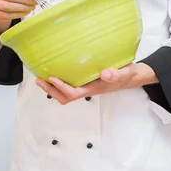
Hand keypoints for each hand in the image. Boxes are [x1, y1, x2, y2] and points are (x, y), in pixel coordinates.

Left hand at [35, 63, 157, 104]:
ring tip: (41, 77)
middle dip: (51, 90)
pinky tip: (55, 72)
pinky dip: (59, 82)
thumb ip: (116, 74)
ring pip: (66, 93)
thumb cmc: (127, 74)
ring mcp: (86, 87)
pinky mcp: (86, 82)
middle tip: (39, 79)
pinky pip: (70, 85)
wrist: (132, 77)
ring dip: (52, 88)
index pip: (74, 93)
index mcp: (94, 88)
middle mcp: (88, 89)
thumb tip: (105, 74)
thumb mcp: (124, 73)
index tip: (52, 77)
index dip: (61, 88)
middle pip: (65, 97)